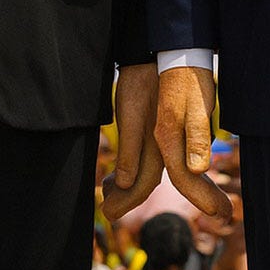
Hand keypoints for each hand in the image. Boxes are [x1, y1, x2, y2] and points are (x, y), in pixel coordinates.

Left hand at [101, 62, 162, 221]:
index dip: (125, 203)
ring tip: (107, 190)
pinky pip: (143, 159)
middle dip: (125, 200)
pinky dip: (128, 171)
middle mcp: (162, 147)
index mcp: (157, 147)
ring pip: (144, 173)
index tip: (108, 213)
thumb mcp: (131, 113)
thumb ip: (132, 148)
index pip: (141, 186)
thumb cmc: (142, 82)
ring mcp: (161, 139)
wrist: (160, 56)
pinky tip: (118, 173)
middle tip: (107, 209)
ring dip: (125, 188)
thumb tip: (127, 183)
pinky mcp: (156, 128)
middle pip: (143, 184)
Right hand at [155, 66, 231, 219]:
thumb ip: (195, 136)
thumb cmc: (187, 76)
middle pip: (179, 180)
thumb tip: (196, 169)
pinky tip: (200, 173)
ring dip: (198, 189)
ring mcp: (162, 134)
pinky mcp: (167, 126)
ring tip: (219, 203)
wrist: (172, 51)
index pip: (184, 179)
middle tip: (226, 215)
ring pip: (175, 171)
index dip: (204, 198)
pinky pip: (174, 159)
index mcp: (168, 139)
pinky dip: (190, 172)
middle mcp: (162, 141)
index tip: (223, 214)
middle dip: (203, 198)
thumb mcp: (195, 104)